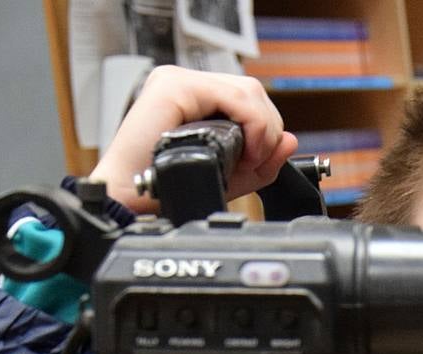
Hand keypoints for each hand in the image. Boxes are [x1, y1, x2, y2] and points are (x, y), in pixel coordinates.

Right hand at [89, 65, 298, 213]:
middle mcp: (184, 85)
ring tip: (250, 159)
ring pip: (248, 90)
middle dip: (267, 129)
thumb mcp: (230, 176)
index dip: (266, 130)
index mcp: (194, 100)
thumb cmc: (168, 191)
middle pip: (252, 90)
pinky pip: (233, 97)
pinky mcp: (173, 87)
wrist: (133, 203)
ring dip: (261, 129)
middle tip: (257, 162)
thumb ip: (263, 160)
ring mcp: (176, 82)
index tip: (262, 161)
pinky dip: (251, 124)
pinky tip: (247, 150)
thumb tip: (290, 139)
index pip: (249, 99)